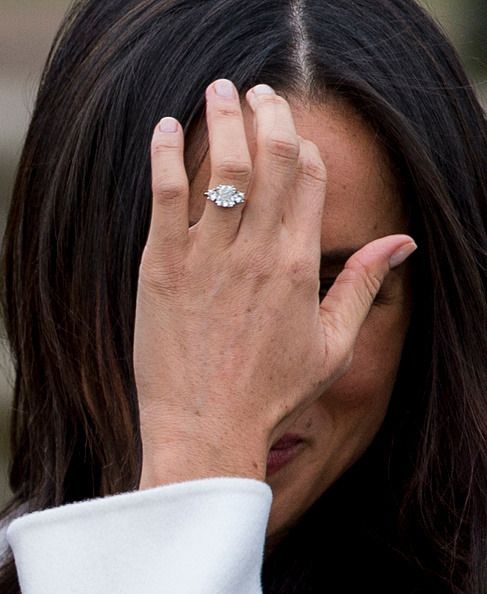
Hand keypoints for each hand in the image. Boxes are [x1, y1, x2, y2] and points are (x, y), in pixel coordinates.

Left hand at [134, 79, 414, 487]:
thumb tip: (402, 243)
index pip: (310, 179)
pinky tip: (166, 126)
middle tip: (260, 90)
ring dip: (222, 116)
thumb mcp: (333, 345)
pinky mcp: (160, 265)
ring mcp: (206, 256)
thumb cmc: (271, 394)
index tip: (295, 136)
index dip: (306, 148)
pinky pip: (165, 192)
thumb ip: (363, 286)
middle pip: (271, 156)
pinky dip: (165, 153)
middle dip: (269, 112)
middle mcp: (257, 251)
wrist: (205, 430)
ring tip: (221, 89)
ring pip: (221, 163)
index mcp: (299, 266)